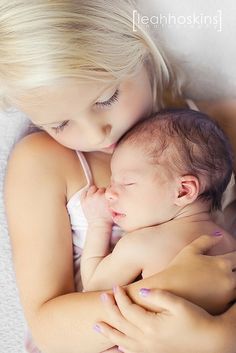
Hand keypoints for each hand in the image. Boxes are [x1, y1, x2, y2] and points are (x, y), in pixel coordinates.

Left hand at [81, 185, 111, 225]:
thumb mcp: (114, 207)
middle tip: (102, 199)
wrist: (99, 225)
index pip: (108, 189)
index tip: (107, 197)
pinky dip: (86, 193)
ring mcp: (89, 198)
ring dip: (94, 191)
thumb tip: (114, 193)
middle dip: (102, 193)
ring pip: (92, 188)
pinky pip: (84, 192)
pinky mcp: (83, 201)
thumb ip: (114, 199)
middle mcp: (97, 195)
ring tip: (96, 197)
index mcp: (106, 196)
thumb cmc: (108, 218)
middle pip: (101, 189)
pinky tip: (89, 196)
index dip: (108, 193)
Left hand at [95, 286, 222, 352]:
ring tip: (97, 326)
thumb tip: (142, 291)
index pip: (128, 309)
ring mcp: (150, 350)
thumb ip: (159, 296)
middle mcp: (147, 340)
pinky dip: (121, 348)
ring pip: (122, 341)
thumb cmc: (196, 320)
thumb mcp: (179, 304)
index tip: (116, 286)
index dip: (120, 297)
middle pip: (121, 324)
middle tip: (101, 298)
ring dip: (109, 333)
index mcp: (152, 325)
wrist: (211, 341)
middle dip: (110, 310)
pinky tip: (117, 346)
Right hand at [160, 234, 235, 313]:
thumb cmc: (177, 268)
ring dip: (234, 283)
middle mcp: (229, 280)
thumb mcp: (190, 250)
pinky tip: (219, 293)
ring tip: (222, 282)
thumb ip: (206, 240)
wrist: (167, 291)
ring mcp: (227, 296)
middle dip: (235, 270)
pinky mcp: (222, 309)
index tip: (231, 258)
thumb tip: (219, 235)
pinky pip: (232, 302)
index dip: (235, 256)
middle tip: (223, 272)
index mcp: (222, 263)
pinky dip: (229, 296)